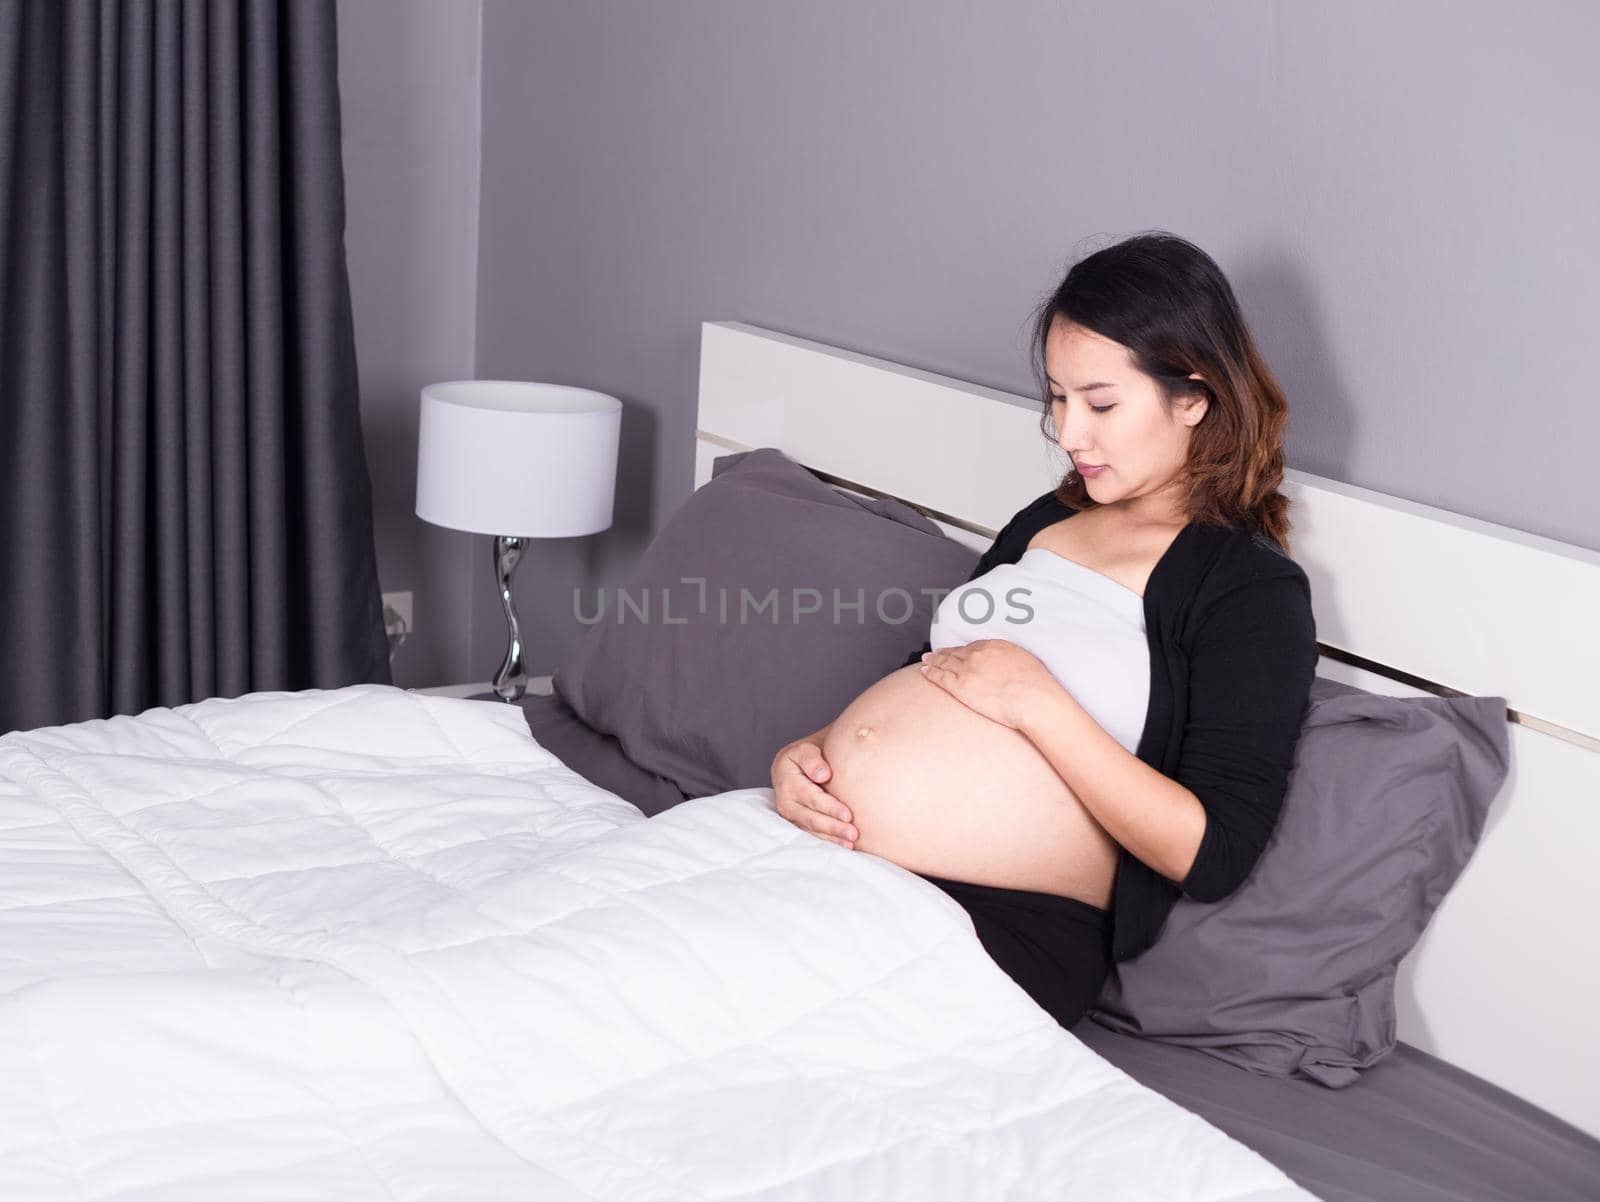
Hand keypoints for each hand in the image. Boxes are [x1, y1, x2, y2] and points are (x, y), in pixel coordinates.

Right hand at [771, 736, 856, 848]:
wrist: (802, 763)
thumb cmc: (809, 754)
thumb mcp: (806, 749)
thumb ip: (812, 759)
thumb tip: (823, 775)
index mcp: (786, 779)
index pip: (811, 797)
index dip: (830, 807)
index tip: (848, 815)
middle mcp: (785, 800)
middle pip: (811, 817)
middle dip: (833, 827)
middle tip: (853, 833)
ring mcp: (790, 815)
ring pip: (812, 829)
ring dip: (832, 837)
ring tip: (851, 842)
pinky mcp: (798, 823)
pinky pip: (813, 834)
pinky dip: (829, 841)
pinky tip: (845, 845)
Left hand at [919, 639, 1055, 729]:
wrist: (1032, 698)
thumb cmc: (1036, 684)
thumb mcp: (1024, 661)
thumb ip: (1010, 660)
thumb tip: (1010, 665)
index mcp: (994, 646)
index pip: (972, 647)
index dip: (962, 649)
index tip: (957, 651)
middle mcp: (977, 655)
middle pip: (955, 653)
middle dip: (944, 653)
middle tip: (934, 653)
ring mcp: (967, 670)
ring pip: (944, 663)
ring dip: (933, 661)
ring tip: (925, 660)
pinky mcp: (960, 687)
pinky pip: (940, 677)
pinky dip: (930, 673)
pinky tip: (923, 671)